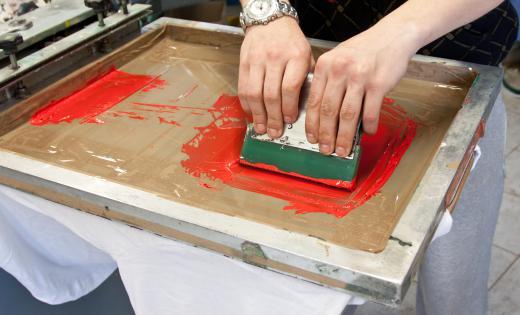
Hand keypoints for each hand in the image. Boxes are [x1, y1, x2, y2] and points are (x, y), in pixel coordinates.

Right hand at [238, 17, 312, 137]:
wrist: (270, 21)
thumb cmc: (291, 42)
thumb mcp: (307, 56)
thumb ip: (306, 79)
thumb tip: (303, 109)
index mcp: (296, 56)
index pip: (290, 88)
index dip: (288, 108)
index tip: (290, 120)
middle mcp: (275, 58)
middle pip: (271, 94)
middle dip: (273, 118)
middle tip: (275, 132)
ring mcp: (257, 60)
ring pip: (254, 94)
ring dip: (258, 115)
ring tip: (262, 128)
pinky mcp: (244, 63)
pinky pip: (242, 88)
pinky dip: (247, 105)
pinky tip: (252, 115)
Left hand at [305, 24, 418, 156]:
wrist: (393, 35)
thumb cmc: (364, 50)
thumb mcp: (337, 58)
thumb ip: (328, 82)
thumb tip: (322, 116)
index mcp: (325, 65)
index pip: (314, 101)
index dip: (312, 124)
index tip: (312, 138)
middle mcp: (339, 70)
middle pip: (328, 111)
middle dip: (326, 135)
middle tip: (326, 150)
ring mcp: (359, 77)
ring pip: (347, 115)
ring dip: (344, 136)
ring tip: (343, 149)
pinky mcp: (378, 83)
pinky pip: (370, 112)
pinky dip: (368, 126)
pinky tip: (367, 133)